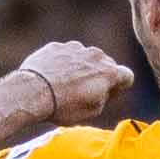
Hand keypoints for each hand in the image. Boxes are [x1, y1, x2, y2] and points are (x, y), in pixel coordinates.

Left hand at [16, 39, 132, 122]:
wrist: (32, 92)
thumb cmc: (64, 106)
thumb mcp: (92, 111)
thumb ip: (106, 97)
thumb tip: (106, 89)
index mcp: (109, 72)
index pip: (127, 76)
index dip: (118, 88)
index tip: (106, 96)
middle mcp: (95, 55)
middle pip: (105, 64)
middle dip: (98, 76)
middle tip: (83, 93)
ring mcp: (75, 48)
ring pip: (84, 58)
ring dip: (79, 69)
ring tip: (64, 86)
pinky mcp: (56, 47)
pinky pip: (64, 55)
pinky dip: (61, 64)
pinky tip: (51, 78)